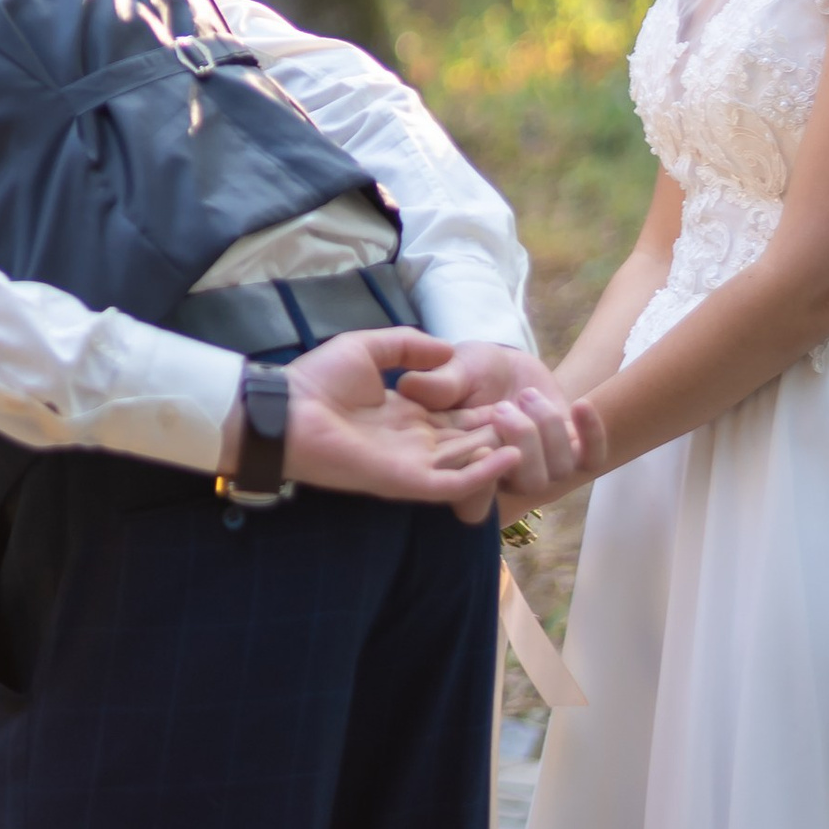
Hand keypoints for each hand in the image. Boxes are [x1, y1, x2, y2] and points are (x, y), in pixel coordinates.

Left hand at [266, 330, 524, 516]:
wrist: (285, 411)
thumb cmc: (318, 380)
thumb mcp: (369, 349)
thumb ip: (408, 346)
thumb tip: (447, 349)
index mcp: (404, 416)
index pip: (455, 417)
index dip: (486, 408)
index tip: (520, 396)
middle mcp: (413, 443)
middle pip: (469, 440)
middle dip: (502, 429)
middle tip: (542, 417)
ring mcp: (411, 464)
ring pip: (469, 461)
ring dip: (500, 448)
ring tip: (536, 433)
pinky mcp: (405, 481)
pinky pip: (452, 482)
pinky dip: (482, 473)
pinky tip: (510, 457)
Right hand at [400, 343, 605, 514]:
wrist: (508, 366)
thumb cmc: (471, 372)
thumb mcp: (453, 372)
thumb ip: (438, 385)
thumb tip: (412, 386)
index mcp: (471, 473)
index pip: (474, 507)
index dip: (481, 490)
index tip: (478, 451)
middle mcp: (511, 480)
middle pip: (527, 486)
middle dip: (520, 443)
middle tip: (501, 408)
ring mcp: (544, 468)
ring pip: (558, 472)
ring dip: (547, 428)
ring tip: (526, 395)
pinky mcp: (574, 452)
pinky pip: (592, 459)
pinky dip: (593, 433)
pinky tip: (580, 405)